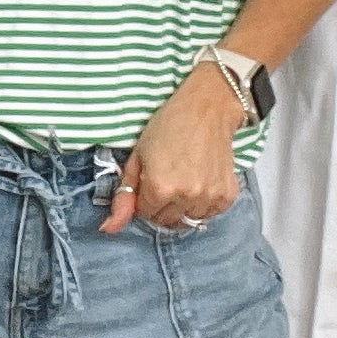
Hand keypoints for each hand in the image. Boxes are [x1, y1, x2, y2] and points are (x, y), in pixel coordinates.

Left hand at [101, 64, 245, 234]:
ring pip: (189, 220)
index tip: (150, 180)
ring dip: (183, 207)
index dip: (144, 198)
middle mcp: (186, 197)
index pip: (145, 214)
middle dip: (162, 206)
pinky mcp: (227, 196)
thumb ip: (123, 196)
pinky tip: (200, 183)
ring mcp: (209, 197)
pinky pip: (210, 214)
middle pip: (167, 221)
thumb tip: (108, 229)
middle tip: (167, 179)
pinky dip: (203, 205)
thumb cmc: (168, 126)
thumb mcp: (137, 156)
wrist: (207, 109)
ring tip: (185, 180)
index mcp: (160, 188)